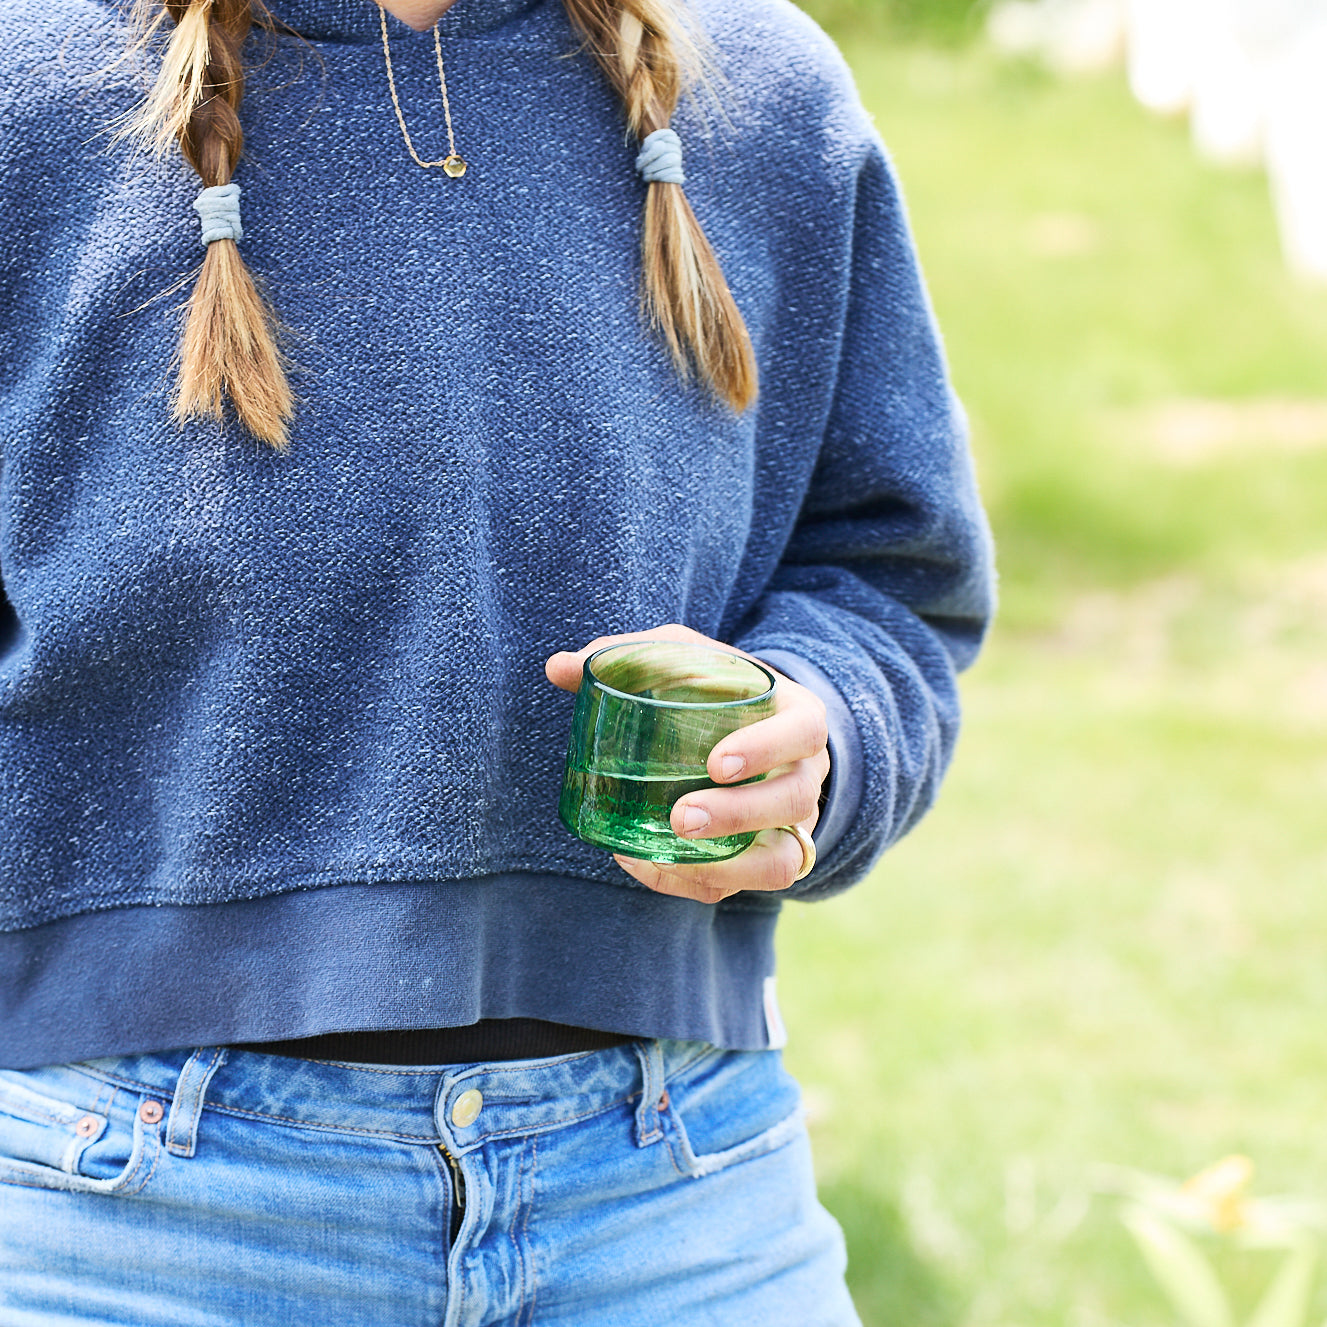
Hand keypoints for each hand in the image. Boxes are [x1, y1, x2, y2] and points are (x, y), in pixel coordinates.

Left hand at [545, 624, 829, 905]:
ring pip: (781, 861)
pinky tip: (643, 863)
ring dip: (731, 865)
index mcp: (796, 716)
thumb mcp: (682, 657)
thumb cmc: (714, 686)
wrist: (748, 728)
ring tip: (669, 848)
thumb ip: (629, 656)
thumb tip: (558, 667)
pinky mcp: (763, 858)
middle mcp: (804, 773)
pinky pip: (740, 886)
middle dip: (740, 815)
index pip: (803, 732)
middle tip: (680, 816)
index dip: (768, 749)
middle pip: (793, 802)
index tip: (717, 762)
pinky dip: (695, 881)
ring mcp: (791, 823)